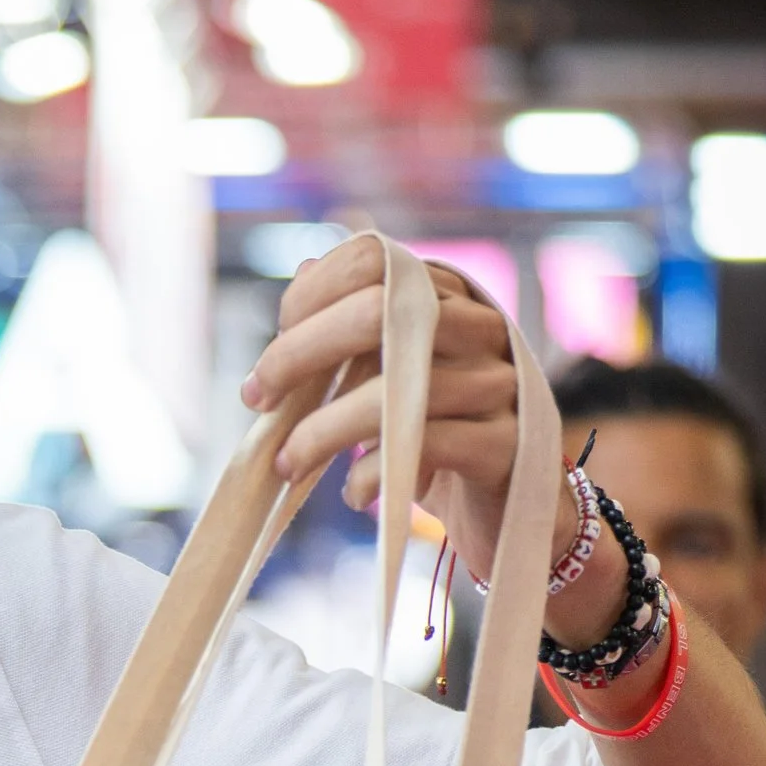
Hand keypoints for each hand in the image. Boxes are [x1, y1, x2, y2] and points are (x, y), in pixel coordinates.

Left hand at [240, 236, 541, 599]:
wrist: (508, 508)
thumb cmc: (434, 436)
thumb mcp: (387, 378)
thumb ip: (352, 330)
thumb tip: (305, 270)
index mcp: (448, 296)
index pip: (374, 258)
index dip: (311, 294)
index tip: (274, 349)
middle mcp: (480, 326)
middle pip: (378, 308)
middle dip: (299, 353)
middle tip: (257, 400)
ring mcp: (500, 382)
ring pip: (394, 390)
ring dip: (321, 432)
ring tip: (288, 465)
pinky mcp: (507, 443)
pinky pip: (424, 445)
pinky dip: (372, 473)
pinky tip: (355, 493)